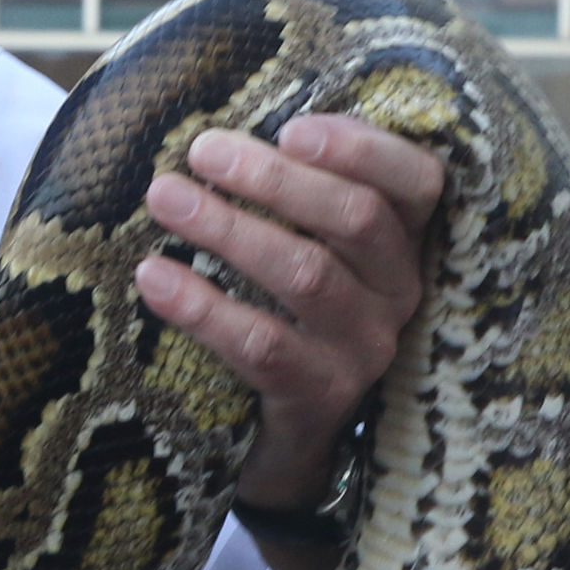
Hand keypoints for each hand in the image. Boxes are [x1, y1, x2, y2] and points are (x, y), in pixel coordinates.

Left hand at [134, 116, 444, 514]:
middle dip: (272, 179)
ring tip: (164, 198)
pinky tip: (152, 277)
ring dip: (229, 229)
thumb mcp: (311, 252)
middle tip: (199, 151)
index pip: (417, 181)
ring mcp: (365, 350)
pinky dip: (201, 306)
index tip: (290, 127)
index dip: (361, 148)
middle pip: (354, 220)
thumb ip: (296, 199)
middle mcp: (402, 294)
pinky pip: (260, 345)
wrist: (291, 441)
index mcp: (408, 244)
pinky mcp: (319, 396)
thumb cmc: (290, 318)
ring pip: (305, 275)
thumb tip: (219, 135)